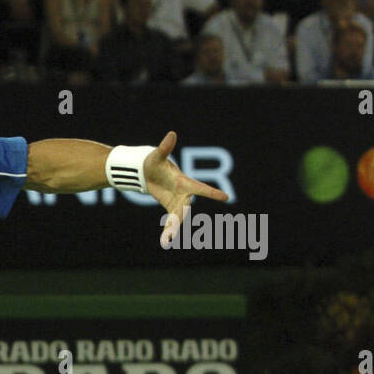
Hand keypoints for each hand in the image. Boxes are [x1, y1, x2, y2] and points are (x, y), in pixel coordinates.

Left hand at [146, 132, 229, 247]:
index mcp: (184, 181)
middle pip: (185, 206)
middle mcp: (183, 193)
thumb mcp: (158, 156)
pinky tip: (166, 240)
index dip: (213, 192)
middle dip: (182, 215)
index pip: (200, 188)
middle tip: (177, 224)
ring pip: (178, 216)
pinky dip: (169, 228)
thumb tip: (171, 133)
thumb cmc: (154, 161)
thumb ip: (165, 147)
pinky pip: (171, 219)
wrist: (147, 171)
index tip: (226, 197)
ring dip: (173, 227)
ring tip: (168, 239)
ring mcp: (177, 200)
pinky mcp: (169, 206)